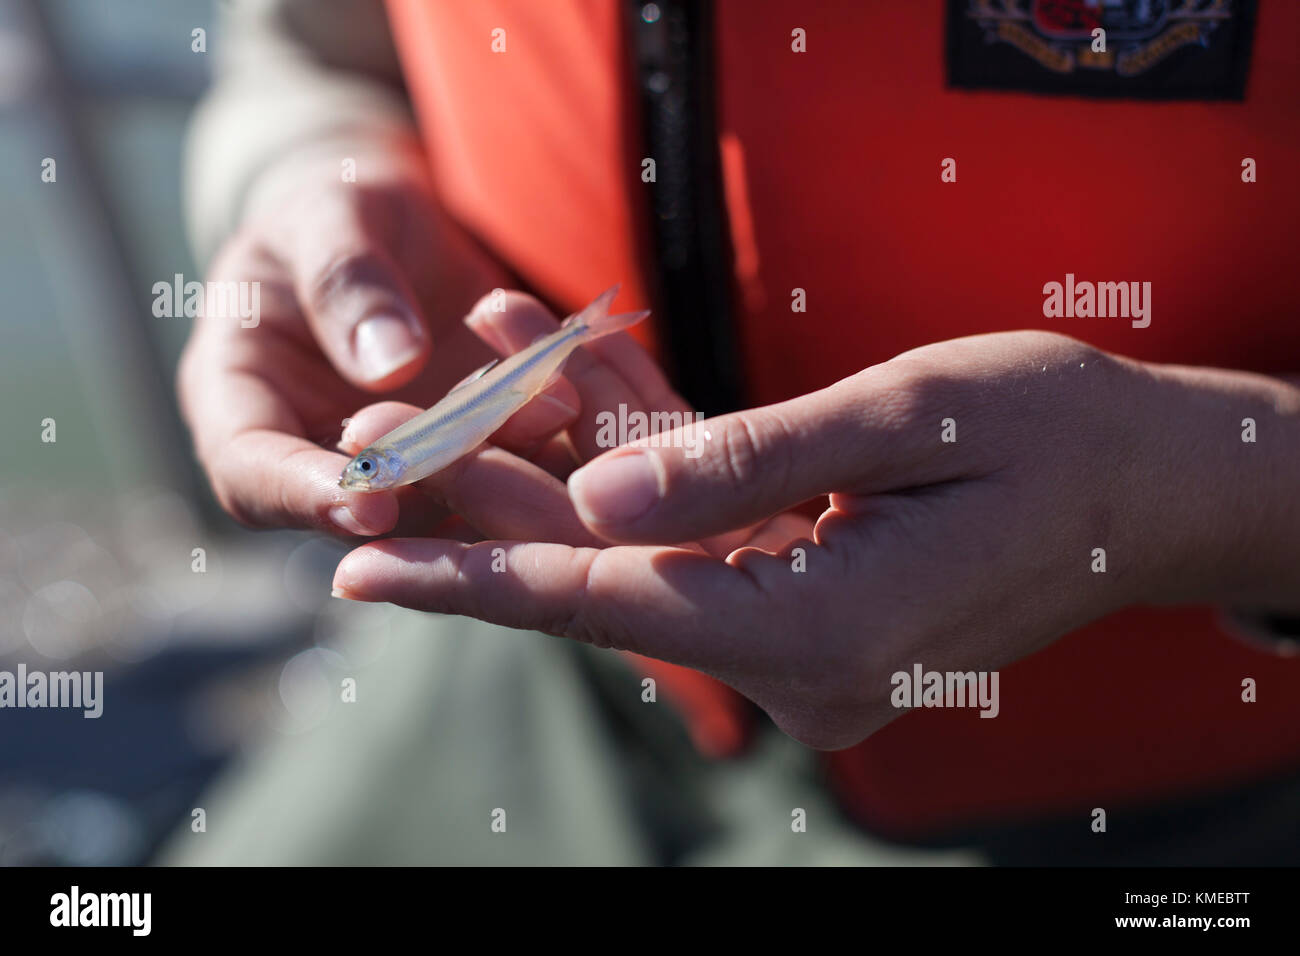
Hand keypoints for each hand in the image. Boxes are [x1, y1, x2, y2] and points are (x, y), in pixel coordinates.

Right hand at [177, 140, 582, 536]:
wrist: (393, 229)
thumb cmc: (334, 211)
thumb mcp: (328, 214)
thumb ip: (347, 280)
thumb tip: (390, 365)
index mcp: (240, 404)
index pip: (252, 476)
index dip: (305, 495)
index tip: (369, 500)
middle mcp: (316, 457)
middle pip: (357, 508)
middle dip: (424, 489)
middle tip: (481, 459)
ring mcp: (396, 470)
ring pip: (444, 499)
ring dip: (500, 468)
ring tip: (552, 409)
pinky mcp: (465, 463)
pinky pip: (504, 469)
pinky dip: (544, 445)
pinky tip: (587, 404)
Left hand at [333, 330, 1299, 747]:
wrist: (1150, 480)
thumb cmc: (1054, 434)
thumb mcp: (902, 417)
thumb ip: (739, 465)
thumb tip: (592, 500)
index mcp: (824, 626)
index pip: (607, 604)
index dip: (475, 579)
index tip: (360, 571)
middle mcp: (803, 657)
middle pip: (607, 576)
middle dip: (495, 504)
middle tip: (376, 447)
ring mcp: (806, 640)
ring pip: (645, 545)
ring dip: (566, 453)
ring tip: (478, 358)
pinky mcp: (811, 602)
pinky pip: (704, 529)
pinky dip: (650, 455)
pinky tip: (582, 370)